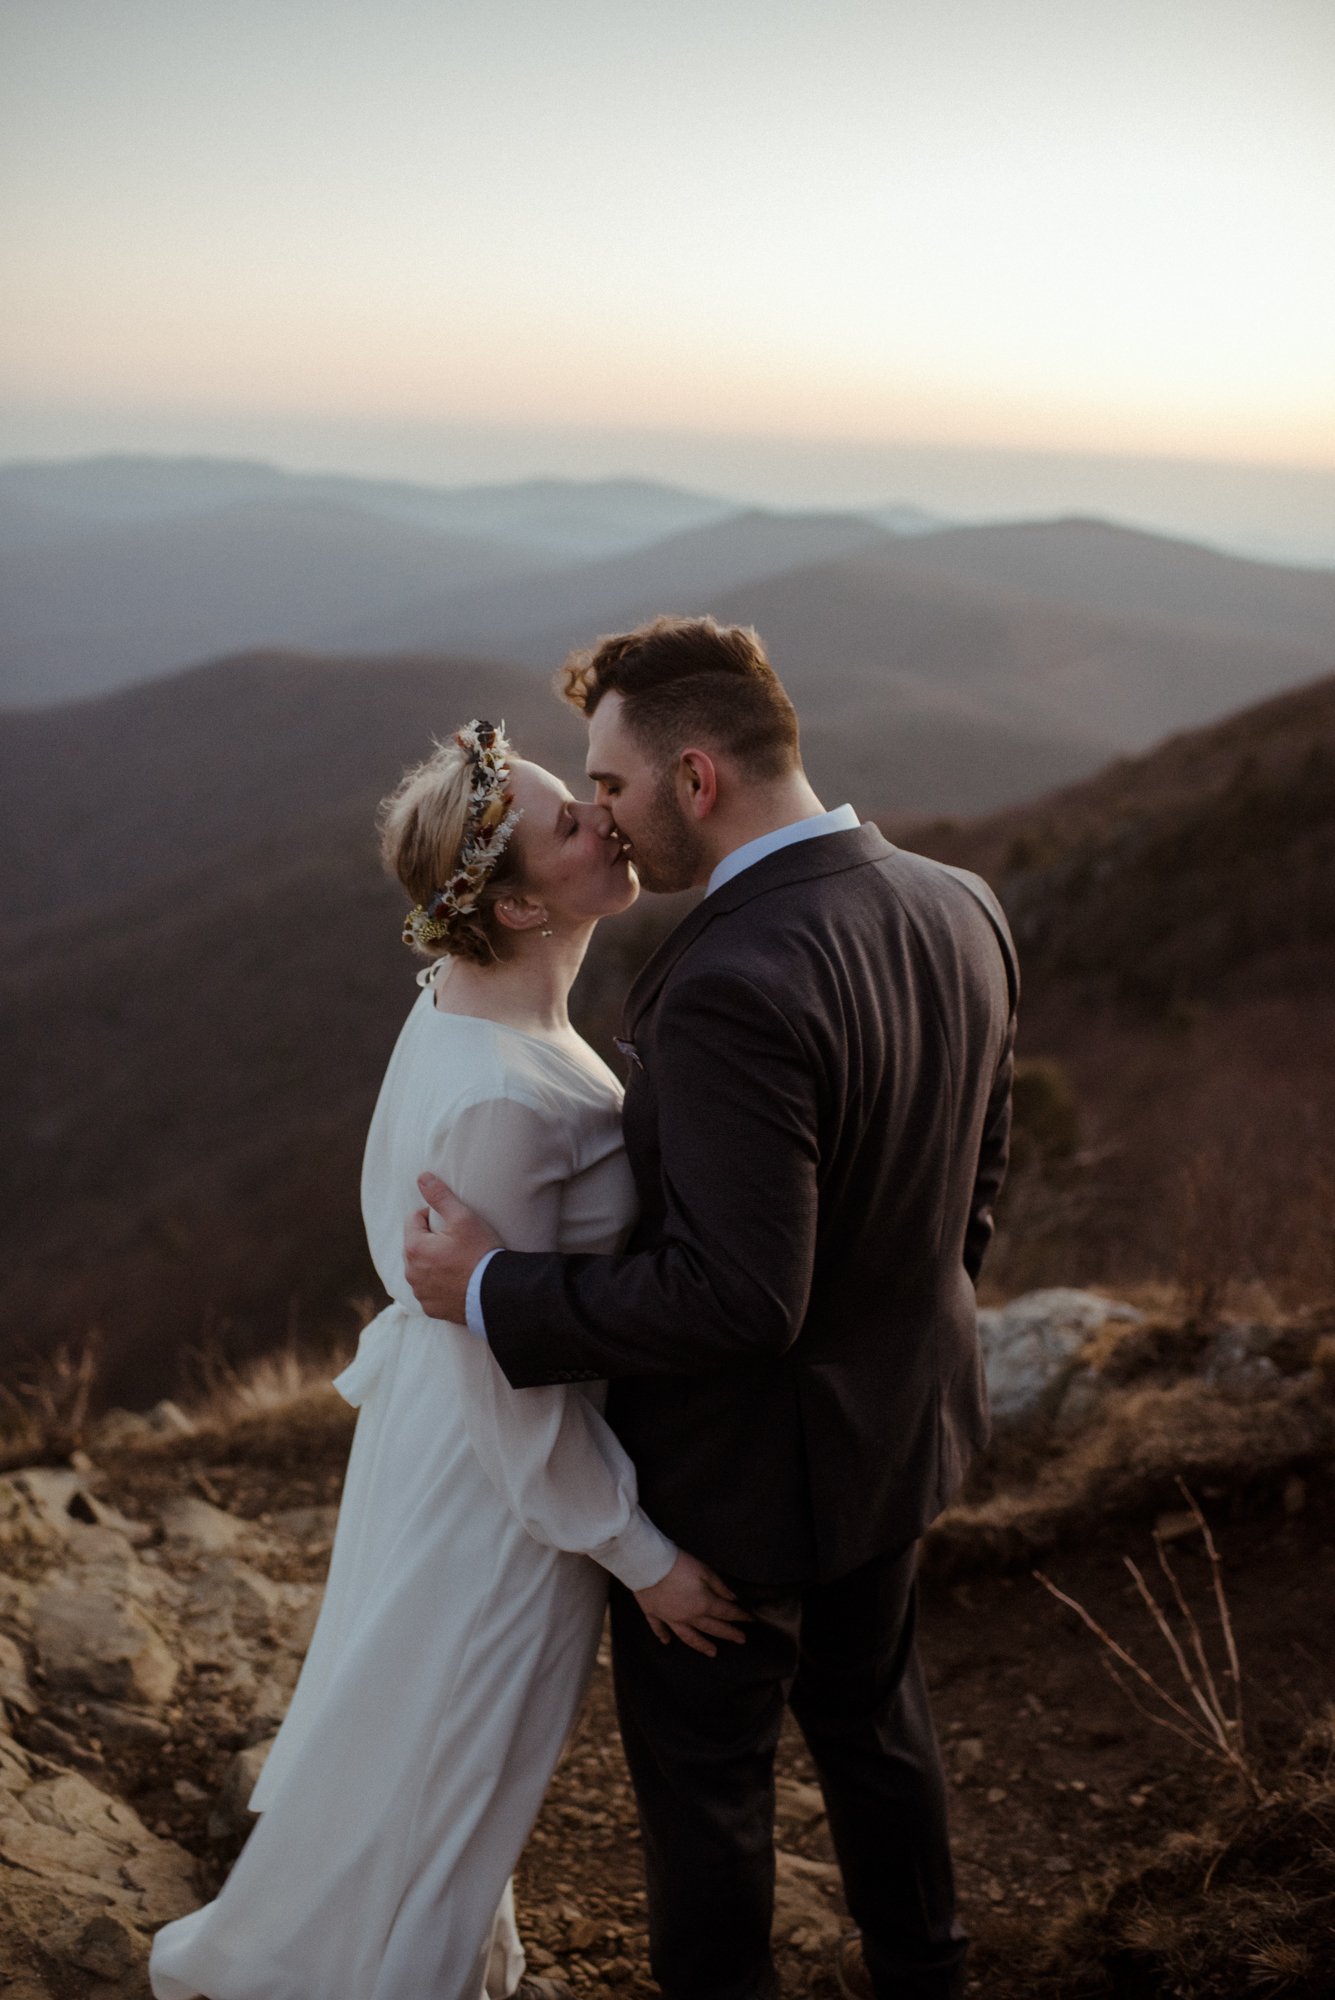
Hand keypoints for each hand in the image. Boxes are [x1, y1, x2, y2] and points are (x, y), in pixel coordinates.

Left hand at [403, 1172, 502, 1323]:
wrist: (497, 1292)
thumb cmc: (480, 1252)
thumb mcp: (463, 1218)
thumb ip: (440, 1196)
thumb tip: (422, 1177)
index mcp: (414, 1248)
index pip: (414, 1219)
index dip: (433, 1216)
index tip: (453, 1222)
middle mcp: (411, 1273)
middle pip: (416, 1245)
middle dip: (431, 1240)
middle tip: (458, 1242)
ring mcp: (420, 1293)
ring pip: (421, 1268)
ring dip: (433, 1263)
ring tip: (459, 1262)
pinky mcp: (431, 1308)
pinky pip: (429, 1290)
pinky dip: (439, 1284)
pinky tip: (458, 1281)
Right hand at [634, 1552, 749, 1657]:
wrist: (648, 1565)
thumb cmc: (678, 1564)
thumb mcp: (704, 1570)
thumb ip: (719, 1586)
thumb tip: (733, 1598)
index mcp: (703, 1604)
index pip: (726, 1612)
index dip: (739, 1616)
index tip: (750, 1621)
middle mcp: (689, 1617)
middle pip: (712, 1628)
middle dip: (728, 1634)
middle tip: (741, 1640)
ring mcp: (670, 1618)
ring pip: (689, 1636)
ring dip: (702, 1645)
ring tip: (713, 1653)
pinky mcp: (653, 1614)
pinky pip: (659, 1628)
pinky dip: (663, 1636)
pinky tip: (667, 1643)